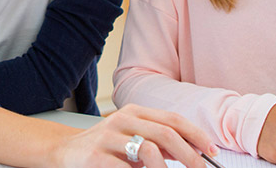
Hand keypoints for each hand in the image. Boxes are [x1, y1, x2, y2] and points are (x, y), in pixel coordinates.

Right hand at [54, 104, 218, 167]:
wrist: (64, 152)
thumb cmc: (103, 147)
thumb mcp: (132, 139)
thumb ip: (159, 143)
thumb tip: (191, 151)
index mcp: (134, 112)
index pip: (172, 120)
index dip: (196, 135)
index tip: (211, 152)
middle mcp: (122, 120)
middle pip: (166, 133)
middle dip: (189, 155)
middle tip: (199, 169)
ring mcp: (108, 137)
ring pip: (149, 149)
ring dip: (166, 168)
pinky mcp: (96, 158)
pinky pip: (126, 168)